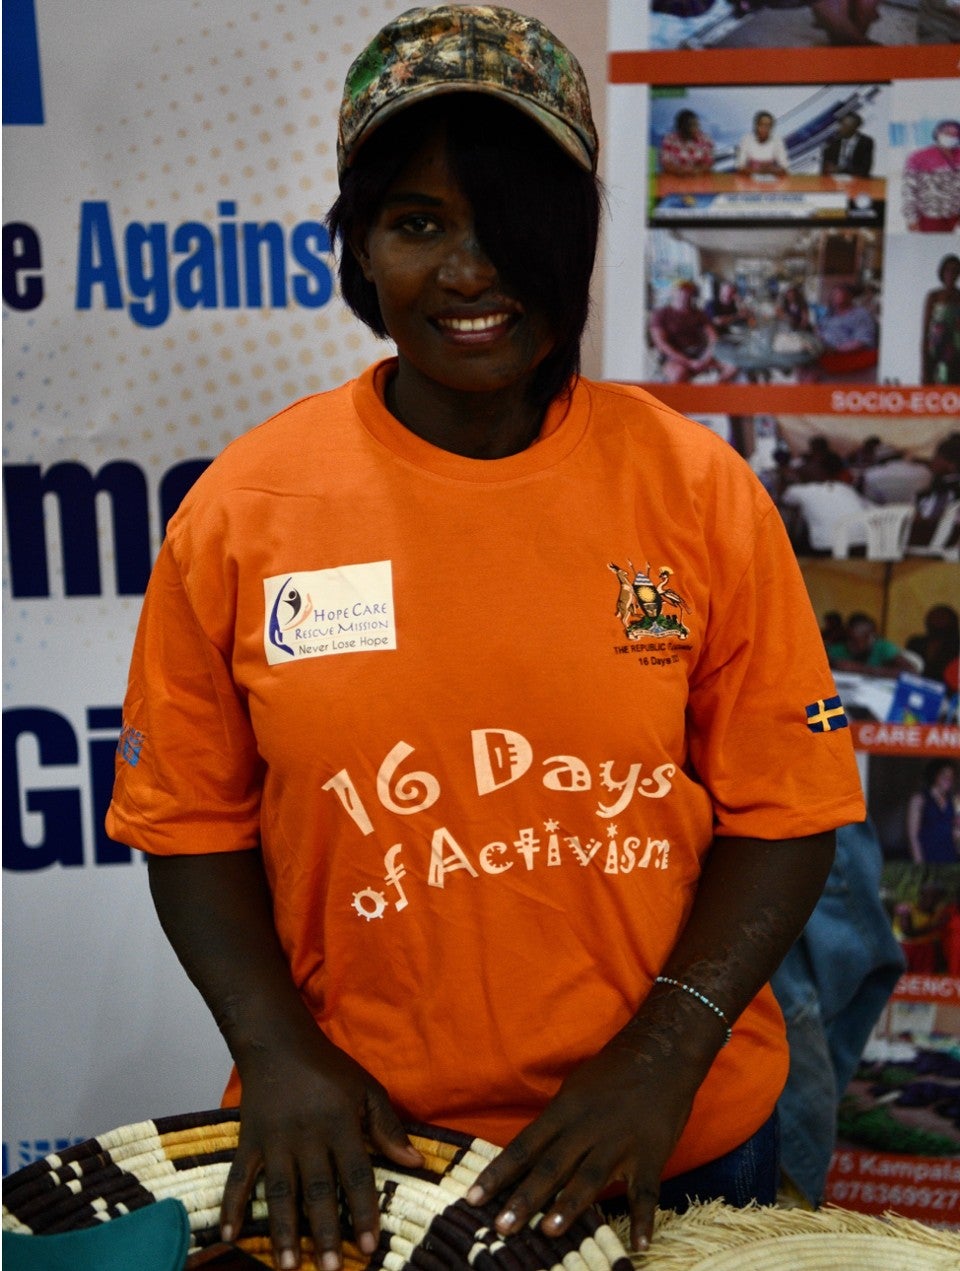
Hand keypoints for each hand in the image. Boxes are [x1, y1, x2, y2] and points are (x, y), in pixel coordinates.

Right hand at [221, 1036, 421, 1269]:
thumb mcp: (367, 1088)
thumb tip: (415, 1163)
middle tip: (330, 1269)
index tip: (370, 1247)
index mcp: (338, 1122)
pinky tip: (229, 1235)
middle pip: (316, 1190)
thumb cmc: (328, 1069)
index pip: (355, 1174)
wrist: (278, 1043)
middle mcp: (306, 1135)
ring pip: (279, 1191)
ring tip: (289, 1266)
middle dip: (324, 1232)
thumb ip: (388, 1127)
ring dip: (283, 1231)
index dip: (363, 1211)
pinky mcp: (248, 1140)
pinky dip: (231, 1206)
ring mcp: (273, 1140)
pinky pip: (238, 1177)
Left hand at [465, 1022, 715, 1253]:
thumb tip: (528, 1156)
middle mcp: (588, 1128)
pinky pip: (646, 1192)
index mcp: (565, 1110)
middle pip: (551, 1165)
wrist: (661, 1054)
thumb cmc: (612, 1073)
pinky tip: (639, 1246)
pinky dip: (644, 1219)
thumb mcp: (575, 1090)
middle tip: (501, 1226)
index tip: (473, 1197)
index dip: (499, 1172)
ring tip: (549, 1232)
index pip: (525, 1146)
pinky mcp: (651, 1155)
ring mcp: (620, 1143)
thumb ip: (555, 1124)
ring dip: (569, 1206)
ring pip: (590, 1178)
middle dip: (525, 1197)